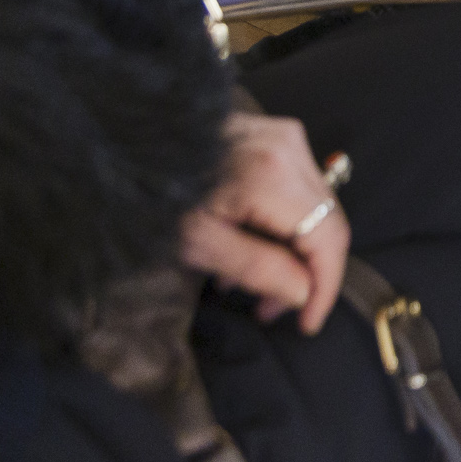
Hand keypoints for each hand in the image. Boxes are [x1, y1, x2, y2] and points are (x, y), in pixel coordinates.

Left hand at [178, 112, 348, 333]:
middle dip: (306, 275)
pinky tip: (250, 245)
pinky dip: (284, 226)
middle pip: (328, 223)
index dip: (325, 286)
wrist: (132, 148)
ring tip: (247, 282)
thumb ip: (257, 268)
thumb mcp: (198, 244)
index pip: (328, 237)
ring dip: (294, 252)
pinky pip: (302, 192)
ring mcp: (289, 138)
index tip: (308, 323)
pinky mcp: (281, 138)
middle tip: (268, 308)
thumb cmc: (156, 197)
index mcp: (272, 176)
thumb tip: (305, 293)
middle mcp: (291, 149)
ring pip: (319, 210)